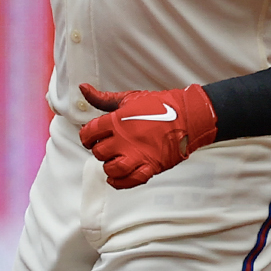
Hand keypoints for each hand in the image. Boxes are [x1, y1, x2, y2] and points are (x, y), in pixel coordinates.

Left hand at [77, 81, 216, 187]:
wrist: (188, 116)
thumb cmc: (159, 105)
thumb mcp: (129, 98)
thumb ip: (103, 98)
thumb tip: (83, 88)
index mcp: (117, 120)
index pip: (89, 133)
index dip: (87, 136)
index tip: (93, 136)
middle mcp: (125, 139)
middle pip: (99, 152)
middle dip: (100, 151)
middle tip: (108, 147)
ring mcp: (137, 154)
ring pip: (111, 168)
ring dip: (108, 167)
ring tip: (113, 161)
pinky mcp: (150, 166)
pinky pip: (129, 181)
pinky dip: (119, 182)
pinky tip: (117, 177)